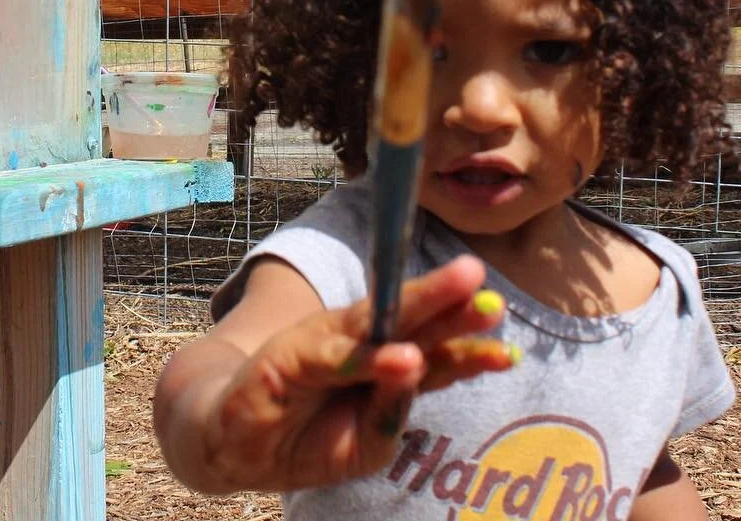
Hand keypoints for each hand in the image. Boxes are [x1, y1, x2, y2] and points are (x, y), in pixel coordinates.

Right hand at [201, 254, 515, 492]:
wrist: (230, 441)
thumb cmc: (304, 439)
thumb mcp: (363, 444)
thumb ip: (391, 413)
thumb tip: (416, 369)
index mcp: (385, 370)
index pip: (435, 357)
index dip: (470, 352)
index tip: (510, 351)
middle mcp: (361, 347)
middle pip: (414, 325)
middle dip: (453, 309)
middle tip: (490, 296)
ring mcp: (326, 344)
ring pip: (380, 323)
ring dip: (423, 307)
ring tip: (465, 298)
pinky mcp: (291, 353)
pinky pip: (337, 358)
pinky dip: (370, 358)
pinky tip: (401, 356)